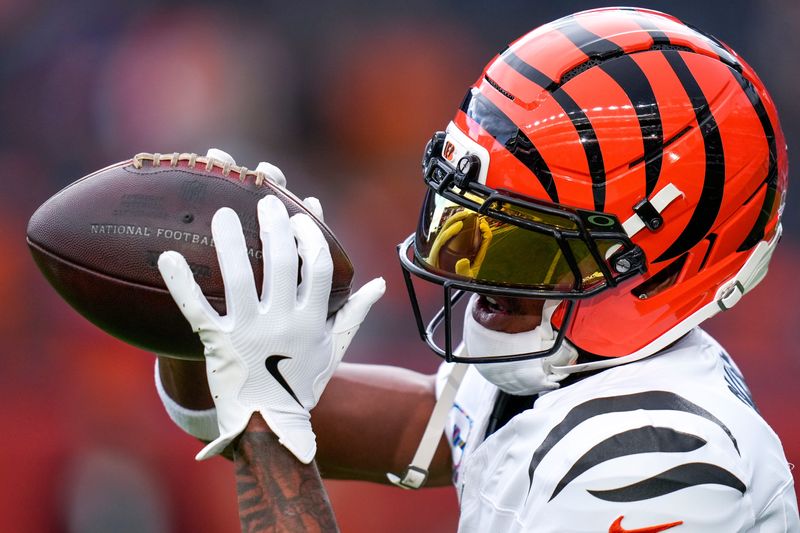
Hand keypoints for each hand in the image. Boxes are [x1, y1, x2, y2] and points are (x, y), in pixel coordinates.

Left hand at [158, 194, 383, 463]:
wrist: (269, 423)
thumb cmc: (303, 382)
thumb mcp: (334, 347)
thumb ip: (355, 312)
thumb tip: (379, 284)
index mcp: (312, 319)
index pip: (319, 267)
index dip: (311, 236)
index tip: (300, 214)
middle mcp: (283, 322)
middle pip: (283, 263)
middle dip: (275, 226)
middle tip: (265, 199)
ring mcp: (249, 332)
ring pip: (240, 278)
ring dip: (232, 242)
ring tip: (223, 212)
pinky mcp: (218, 343)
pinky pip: (196, 309)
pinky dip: (181, 283)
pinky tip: (168, 256)